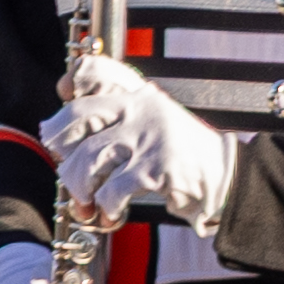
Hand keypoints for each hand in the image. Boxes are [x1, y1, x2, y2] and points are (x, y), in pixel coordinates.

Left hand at [46, 52, 236, 229]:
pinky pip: (111, 191)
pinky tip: (111, 214)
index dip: (72, 82)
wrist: (223, 177)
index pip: (96, 70)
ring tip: (85, 201)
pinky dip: (106, 209)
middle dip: (59, 144)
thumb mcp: (154, 122)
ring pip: (87, 160)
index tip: (63, 99)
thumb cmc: (182, 155)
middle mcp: (140, 110)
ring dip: (79, 188)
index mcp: (140, 95)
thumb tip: (68, 135)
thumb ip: (120, 119)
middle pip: (78, 116)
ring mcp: (147, 138)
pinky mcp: (154, 168)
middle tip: (61, 161)